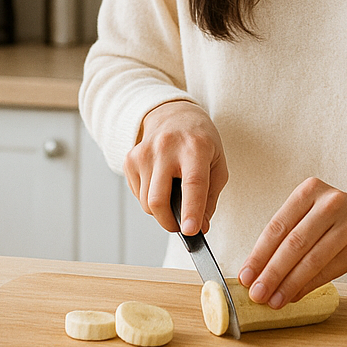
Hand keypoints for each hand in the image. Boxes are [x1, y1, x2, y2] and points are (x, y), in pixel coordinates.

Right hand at [123, 100, 228, 235]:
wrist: (173, 114)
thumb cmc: (200, 142)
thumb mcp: (217, 164)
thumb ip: (210, 198)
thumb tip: (199, 227)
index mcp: (195, 147)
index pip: (192, 183)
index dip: (191, 210)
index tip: (191, 232)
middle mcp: (166, 147)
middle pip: (158, 200)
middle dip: (169, 223)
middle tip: (181, 227)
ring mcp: (144, 152)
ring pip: (146, 202)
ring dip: (160, 212)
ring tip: (173, 198)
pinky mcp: (130, 159)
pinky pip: (138, 194)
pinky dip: (150, 199)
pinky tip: (161, 184)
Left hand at [239, 178, 346, 308]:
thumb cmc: (334, 218)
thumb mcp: (309, 214)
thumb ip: (285, 237)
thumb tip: (256, 272)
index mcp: (309, 191)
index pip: (277, 226)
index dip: (259, 254)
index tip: (245, 276)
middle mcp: (329, 203)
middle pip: (294, 244)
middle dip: (272, 273)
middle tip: (256, 294)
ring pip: (312, 260)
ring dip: (289, 284)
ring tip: (273, 301)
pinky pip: (328, 271)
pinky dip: (308, 286)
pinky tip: (294, 296)